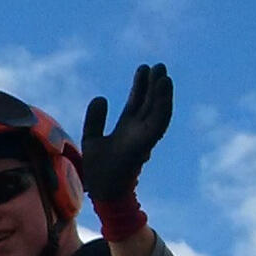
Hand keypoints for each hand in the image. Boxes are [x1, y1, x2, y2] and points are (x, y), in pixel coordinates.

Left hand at [80, 64, 172, 203]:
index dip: (141, 86)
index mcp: (127, 128)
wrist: (102, 191)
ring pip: (158, 110)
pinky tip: (163, 90)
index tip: (144, 68)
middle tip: (158, 65)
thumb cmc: (99, 170)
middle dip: (154, 84)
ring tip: (164, 75)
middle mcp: (139, 131)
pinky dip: (163, 105)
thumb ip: (95, 119)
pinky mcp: (146, 143)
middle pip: (149, 103)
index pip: (137, 102)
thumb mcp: (92, 138)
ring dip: (162, 93)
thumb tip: (100, 97)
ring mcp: (144, 137)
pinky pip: (159, 122)